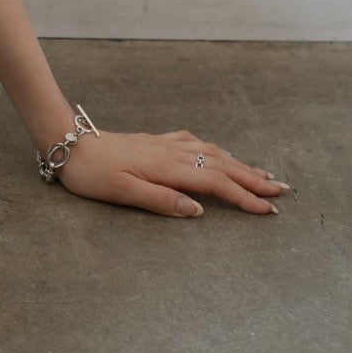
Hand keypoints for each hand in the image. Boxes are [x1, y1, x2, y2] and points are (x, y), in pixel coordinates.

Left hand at [52, 128, 289, 217]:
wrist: (69, 143)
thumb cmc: (92, 174)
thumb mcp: (123, 192)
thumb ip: (161, 201)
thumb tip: (198, 210)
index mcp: (167, 168)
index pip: (215, 184)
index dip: (244, 197)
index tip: (270, 209)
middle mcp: (171, 153)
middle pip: (221, 165)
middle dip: (254, 178)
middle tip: (282, 189)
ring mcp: (164, 145)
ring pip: (211, 153)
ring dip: (239, 163)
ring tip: (262, 172)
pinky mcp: (154, 141)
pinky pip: (194, 143)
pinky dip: (214, 150)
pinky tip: (217, 152)